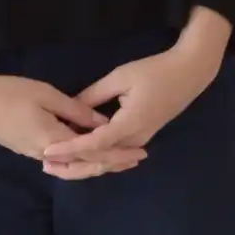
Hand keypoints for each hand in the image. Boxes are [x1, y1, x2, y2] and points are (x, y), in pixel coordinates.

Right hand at [0, 70, 147, 175]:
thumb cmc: (10, 92)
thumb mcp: (47, 95)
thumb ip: (75, 110)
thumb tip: (102, 122)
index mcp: (53, 138)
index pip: (92, 151)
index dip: (117, 152)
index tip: (139, 151)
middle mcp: (45, 152)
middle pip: (84, 163)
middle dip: (112, 161)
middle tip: (136, 157)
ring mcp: (33, 152)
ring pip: (71, 164)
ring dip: (95, 161)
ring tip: (117, 156)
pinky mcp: (25, 148)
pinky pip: (59, 159)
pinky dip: (77, 158)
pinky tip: (86, 151)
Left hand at [40, 41, 223, 179]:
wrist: (188, 73)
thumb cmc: (155, 71)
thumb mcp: (120, 77)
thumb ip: (94, 95)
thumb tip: (71, 107)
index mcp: (129, 125)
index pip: (93, 143)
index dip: (69, 148)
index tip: (47, 152)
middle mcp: (134, 139)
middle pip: (99, 158)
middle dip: (71, 163)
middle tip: (45, 163)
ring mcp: (140, 140)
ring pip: (107, 159)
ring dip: (83, 161)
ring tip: (58, 162)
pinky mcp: (142, 136)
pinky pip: (115, 152)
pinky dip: (97, 155)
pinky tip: (81, 153)